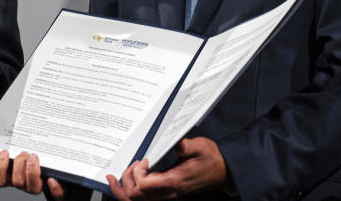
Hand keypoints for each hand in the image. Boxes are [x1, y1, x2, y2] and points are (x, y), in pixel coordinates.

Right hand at [0, 148, 65, 198]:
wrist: (53, 168)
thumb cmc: (26, 158)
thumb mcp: (9, 148)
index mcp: (10, 175)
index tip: (3, 152)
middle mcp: (23, 182)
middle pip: (16, 182)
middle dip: (18, 166)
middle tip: (23, 153)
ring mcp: (39, 185)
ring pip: (32, 189)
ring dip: (32, 172)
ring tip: (34, 157)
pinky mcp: (56, 188)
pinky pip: (56, 194)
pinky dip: (54, 188)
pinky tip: (52, 178)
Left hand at [107, 137, 226, 199]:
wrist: (222, 171)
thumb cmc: (211, 159)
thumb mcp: (202, 147)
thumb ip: (189, 146)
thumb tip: (179, 144)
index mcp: (175, 181)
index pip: (146, 185)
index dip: (138, 173)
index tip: (143, 160)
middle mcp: (169, 192)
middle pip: (136, 197)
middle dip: (126, 181)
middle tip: (128, 166)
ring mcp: (167, 194)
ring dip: (125, 189)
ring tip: (119, 176)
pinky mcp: (166, 193)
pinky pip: (144, 198)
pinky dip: (131, 192)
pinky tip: (127, 181)